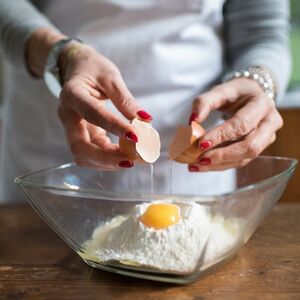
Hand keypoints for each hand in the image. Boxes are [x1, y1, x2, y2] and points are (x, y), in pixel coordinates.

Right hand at [58, 43, 152, 168]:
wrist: (75, 68)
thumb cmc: (93, 69)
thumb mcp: (111, 77)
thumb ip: (125, 100)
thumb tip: (145, 120)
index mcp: (72, 94)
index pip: (92, 114)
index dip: (114, 127)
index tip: (136, 136)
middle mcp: (67, 115)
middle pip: (79, 146)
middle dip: (106, 157)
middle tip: (132, 159)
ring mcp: (71, 128)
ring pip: (83, 155)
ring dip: (107, 162)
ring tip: (132, 159)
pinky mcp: (80, 135)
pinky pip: (90, 154)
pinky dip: (107, 159)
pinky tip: (124, 156)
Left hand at [188, 78, 282, 171]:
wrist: (251, 96)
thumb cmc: (235, 93)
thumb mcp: (220, 91)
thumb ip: (204, 102)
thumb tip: (193, 120)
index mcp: (261, 105)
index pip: (242, 124)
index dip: (221, 135)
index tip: (201, 144)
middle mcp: (270, 123)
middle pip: (250, 146)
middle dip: (222, 155)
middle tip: (199, 159)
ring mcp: (267, 138)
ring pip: (244, 158)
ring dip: (219, 164)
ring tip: (196, 165)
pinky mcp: (259, 149)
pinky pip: (240, 161)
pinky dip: (220, 165)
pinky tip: (202, 166)